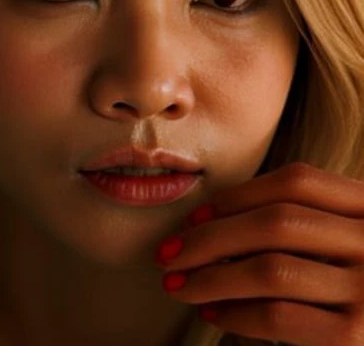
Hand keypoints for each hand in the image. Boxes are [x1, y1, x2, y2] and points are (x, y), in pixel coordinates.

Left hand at [155, 162, 363, 345]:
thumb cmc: (355, 273)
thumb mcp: (342, 232)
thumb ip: (302, 218)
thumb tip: (212, 224)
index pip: (295, 182)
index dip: (236, 196)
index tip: (193, 217)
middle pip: (275, 223)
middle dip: (209, 238)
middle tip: (166, 254)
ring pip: (270, 270)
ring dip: (211, 278)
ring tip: (178, 285)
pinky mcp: (359, 337)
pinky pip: (280, 317)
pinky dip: (236, 313)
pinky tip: (212, 312)